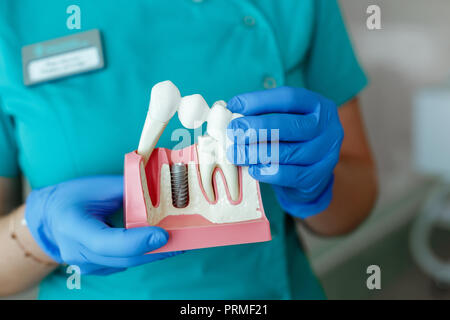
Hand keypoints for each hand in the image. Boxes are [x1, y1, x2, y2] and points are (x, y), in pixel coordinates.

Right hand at [25, 176, 180, 274]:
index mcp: (73, 227)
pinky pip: (125, 262)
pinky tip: (161, 245)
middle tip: (183, 240)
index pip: (107, 241)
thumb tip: (161, 189)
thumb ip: (128, 189)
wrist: (51, 217)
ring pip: (127, 262)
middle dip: (155, 250)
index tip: (163, 235)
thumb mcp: (98, 186)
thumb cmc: (74, 197)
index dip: (137, 241)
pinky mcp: (98, 267)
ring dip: (154, 254)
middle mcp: (78, 252)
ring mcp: (87, 264)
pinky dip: (144, 254)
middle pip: (123, 256)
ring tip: (180, 242)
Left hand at [226, 86, 343, 217]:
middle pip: (289, 126)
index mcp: (318, 105)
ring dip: (256, 153)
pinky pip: (290, 175)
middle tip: (234, 131)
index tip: (234, 106)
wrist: (313, 174)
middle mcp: (327, 127)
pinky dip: (268, 173)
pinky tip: (253, 169)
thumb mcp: (285, 121)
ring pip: (287, 152)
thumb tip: (232, 111)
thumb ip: (264, 115)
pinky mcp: (318, 176)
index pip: (288, 98)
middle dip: (256, 128)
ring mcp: (326, 153)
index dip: (259, 101)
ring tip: (236, 153)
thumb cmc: (292, 140)